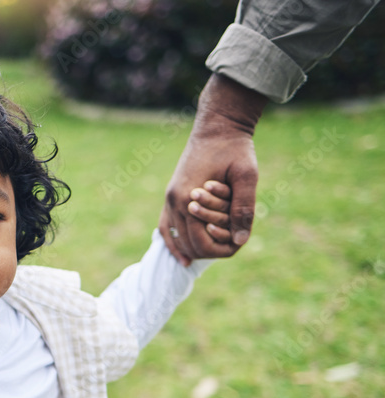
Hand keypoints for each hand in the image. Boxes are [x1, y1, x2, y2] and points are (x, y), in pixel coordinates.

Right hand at [159, 74, 266, 264]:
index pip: (200, 242)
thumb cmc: (234, 148)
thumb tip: (241, 241)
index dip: (221, 250)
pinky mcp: (170, 195)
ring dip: (192, 248)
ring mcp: (169, 198)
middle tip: (230, 248)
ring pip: (174, 238)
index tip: (239, 245)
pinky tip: (184, 254)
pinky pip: (166, 226)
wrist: (217, 126)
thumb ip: (244, 207)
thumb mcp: (247, 175)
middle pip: (187, 244)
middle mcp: (173, 201)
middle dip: (209, 250)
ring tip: (211, 253)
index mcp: (188, 197)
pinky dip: (174, 242)